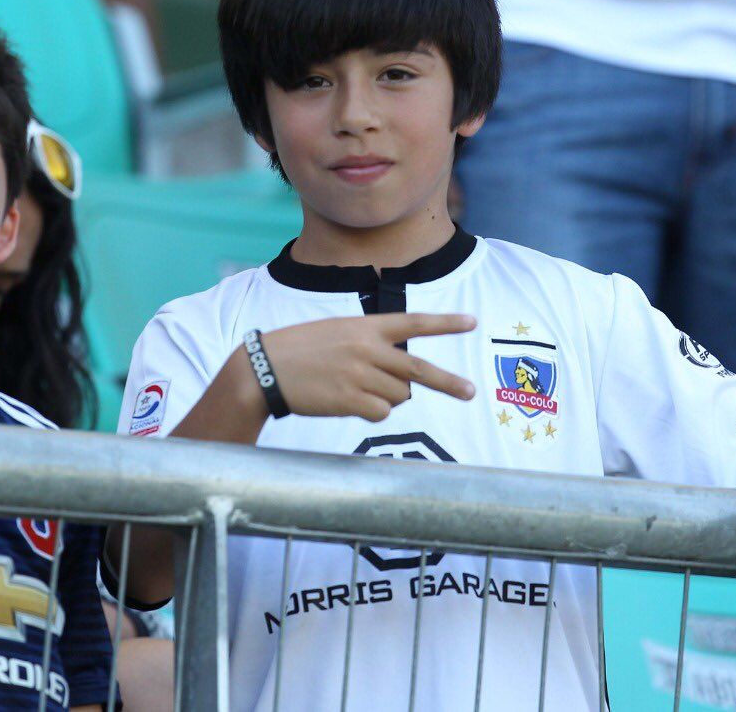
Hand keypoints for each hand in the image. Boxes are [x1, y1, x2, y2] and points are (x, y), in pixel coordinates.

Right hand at [259, 312, 476, 420]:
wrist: (264, 370)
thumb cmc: (300, 350)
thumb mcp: (337, 332)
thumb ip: (370, 345)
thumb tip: (401, 380)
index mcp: (364, 326)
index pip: (413, 322)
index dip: (445, 324)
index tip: (472, 322)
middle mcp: (366, 349)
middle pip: (418, 369)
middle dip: (448, 382)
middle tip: (470, 392)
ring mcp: (359, 375)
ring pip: (398, 396)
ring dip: (387, 398)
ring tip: (356, 389)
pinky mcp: (350, 400)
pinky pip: (380, 412)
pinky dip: (372, 411)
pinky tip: (348, 402)